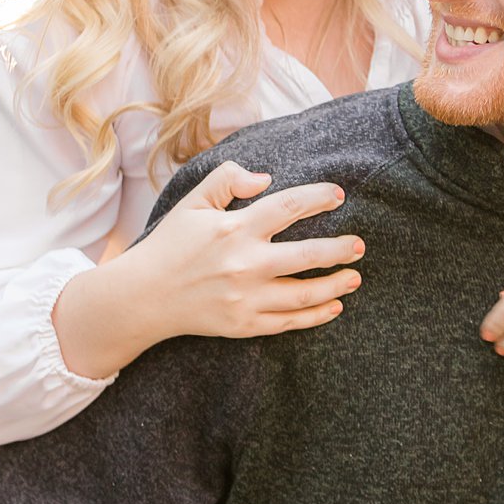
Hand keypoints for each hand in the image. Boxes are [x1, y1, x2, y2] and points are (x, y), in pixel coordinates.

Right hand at [54, 161, 363, 377]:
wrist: (143, 297)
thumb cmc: (170, 245)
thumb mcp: (192, 202)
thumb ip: (227, 179)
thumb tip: (266, 178)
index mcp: (234, 229)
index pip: (288, 207)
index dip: (318, 199)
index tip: (338, 195)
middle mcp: (245, 264)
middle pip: (307, 255)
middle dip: (339, 249)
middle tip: (360, 244)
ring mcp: (246, 298)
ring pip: (304, 294)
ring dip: (335, 285)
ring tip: (355, 276)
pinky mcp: (244, 325)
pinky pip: (289, 322)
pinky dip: (316, 315)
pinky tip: (333, 306)